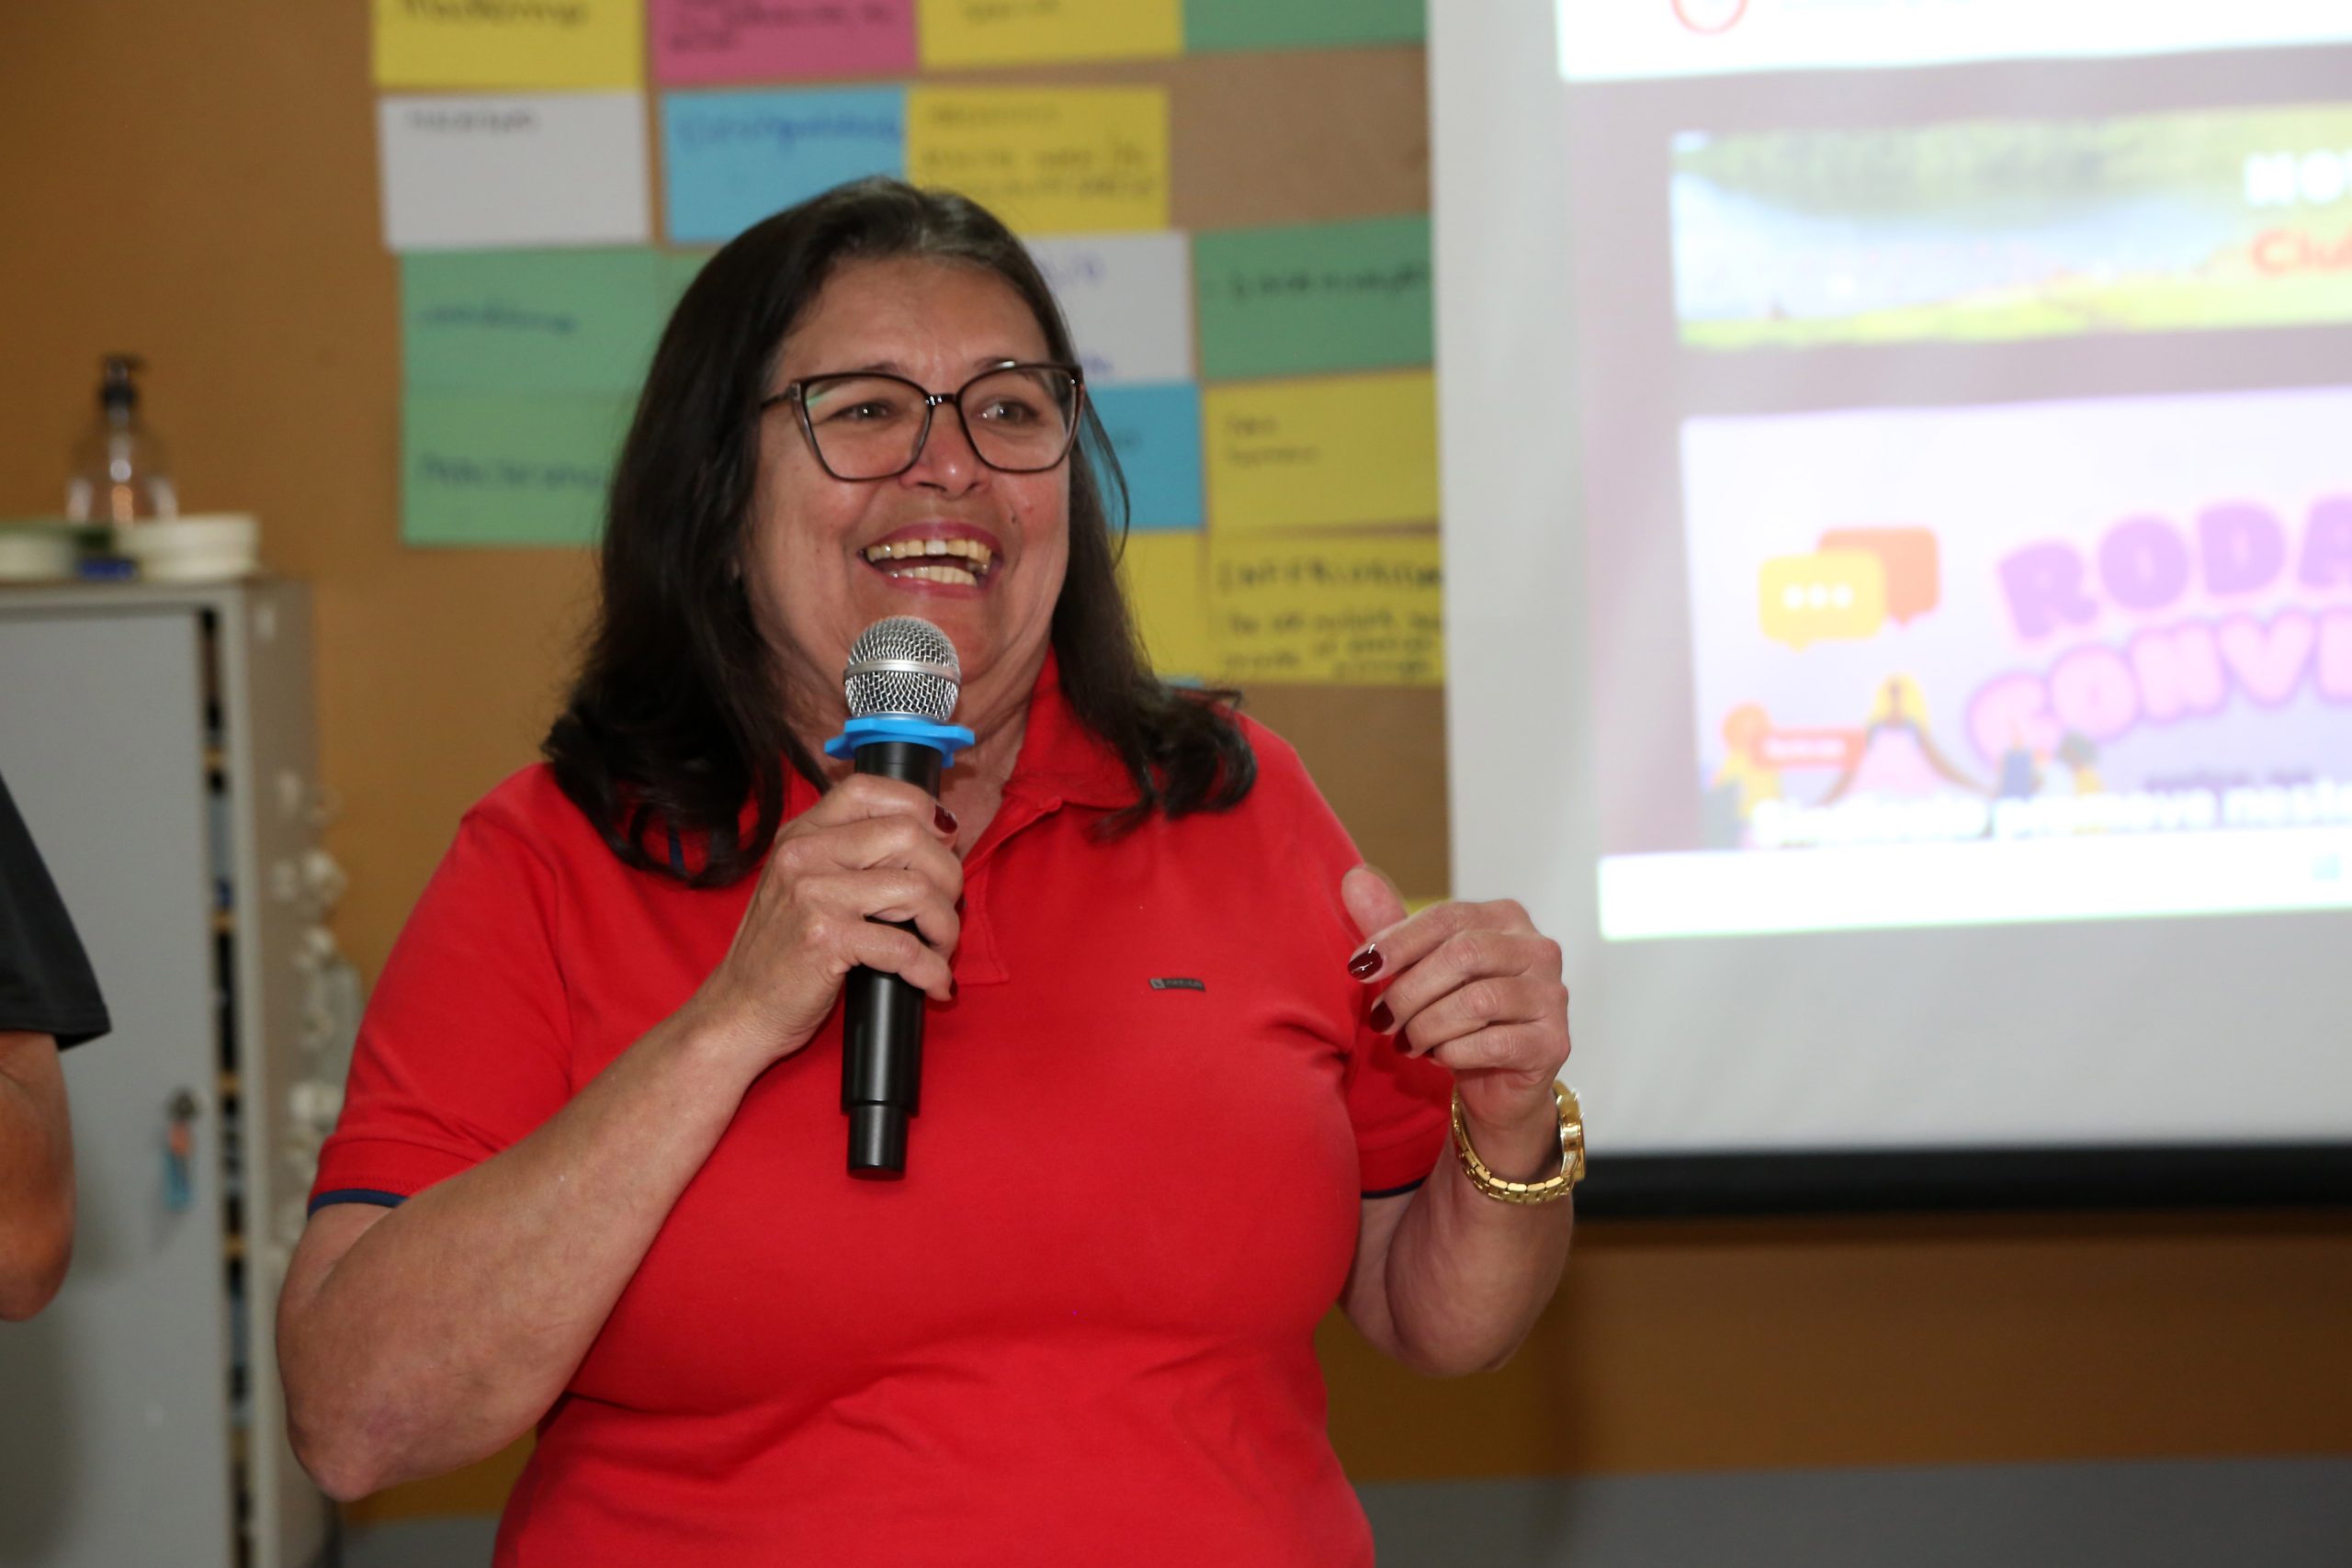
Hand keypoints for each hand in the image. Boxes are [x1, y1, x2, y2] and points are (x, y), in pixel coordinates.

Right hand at [688, 774, 961, 1068]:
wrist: (739, 1008)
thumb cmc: (783, 951)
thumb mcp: (803, 883)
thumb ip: (850, 855)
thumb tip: (933, 839)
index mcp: (802, 834)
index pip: (869, 789)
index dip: (921, 807)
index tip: (944, 841)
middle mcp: (805, 854)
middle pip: (908, 835)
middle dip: (947, 876)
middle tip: (944, 910)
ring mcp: (813, 894)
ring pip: (917, 889)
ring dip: (946, 926)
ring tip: (939, 949)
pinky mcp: (825, 940)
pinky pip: (905, 947)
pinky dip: (932, 970)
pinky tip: (934, 984)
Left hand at [1342, 865, 1570, 1159]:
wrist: (1497, 1081)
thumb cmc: (1456, 1013)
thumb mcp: (1417, 966)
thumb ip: (1389, 923)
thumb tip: (1355, 877)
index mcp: (1506, 917)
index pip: (1448, 917)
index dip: (1399, 941)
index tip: (1360, 969)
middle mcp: (1538, 949)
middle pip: (1463, 955)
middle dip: (1410, 991)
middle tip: (1382, 1020)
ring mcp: (1551, 995)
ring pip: (1477, 1001)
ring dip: (1427, 1027)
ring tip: (1407, 1043)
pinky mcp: (1553, 1041)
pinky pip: (1493, 1043)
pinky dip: (1454, 1053)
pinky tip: (1440, 1057)